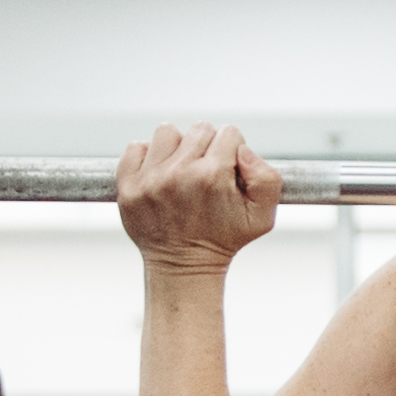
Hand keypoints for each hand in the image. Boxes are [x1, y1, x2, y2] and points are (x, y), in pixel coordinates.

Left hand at [115, 122, 281, 267]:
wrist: (184, 266)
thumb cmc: (225, 239)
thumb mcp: (262, 216)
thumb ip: (267, 177)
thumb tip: (243, 150)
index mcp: (212, 176)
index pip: (228, 133)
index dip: (232, 150)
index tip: (227, 171)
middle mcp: (179, 173)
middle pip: (199, 129)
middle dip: (207, 147)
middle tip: (205, 174)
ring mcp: (149, 179)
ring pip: (167, 132)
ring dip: (176, 147)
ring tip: (181, 171)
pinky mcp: (128, 186)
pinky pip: (135, 147)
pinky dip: (147, 156)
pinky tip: (159, 176)